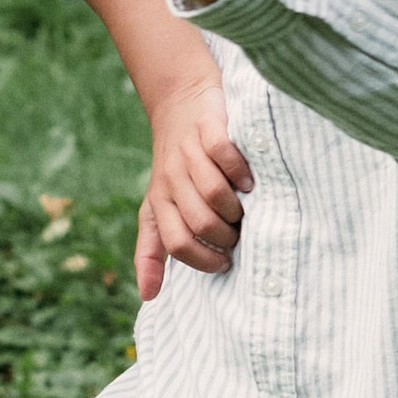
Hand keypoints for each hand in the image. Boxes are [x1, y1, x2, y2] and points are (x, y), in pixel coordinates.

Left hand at [143, 76, 251, 286]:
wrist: (180, 101)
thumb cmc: (175, 165)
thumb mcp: (157, 207)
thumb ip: (152, 249)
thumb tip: (147, 295)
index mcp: (158, 202)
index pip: (177, 244)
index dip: (204, 258)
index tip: (225, 261)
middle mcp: (169, 179)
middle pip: (199, 222)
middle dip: (226, 235)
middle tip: (240, 233)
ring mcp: (187, 153)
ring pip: (212, 192)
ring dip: (236, 207)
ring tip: (247, 208)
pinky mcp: (207, 128)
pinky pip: (223, 154)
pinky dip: (240, 170)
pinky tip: (250, 178)